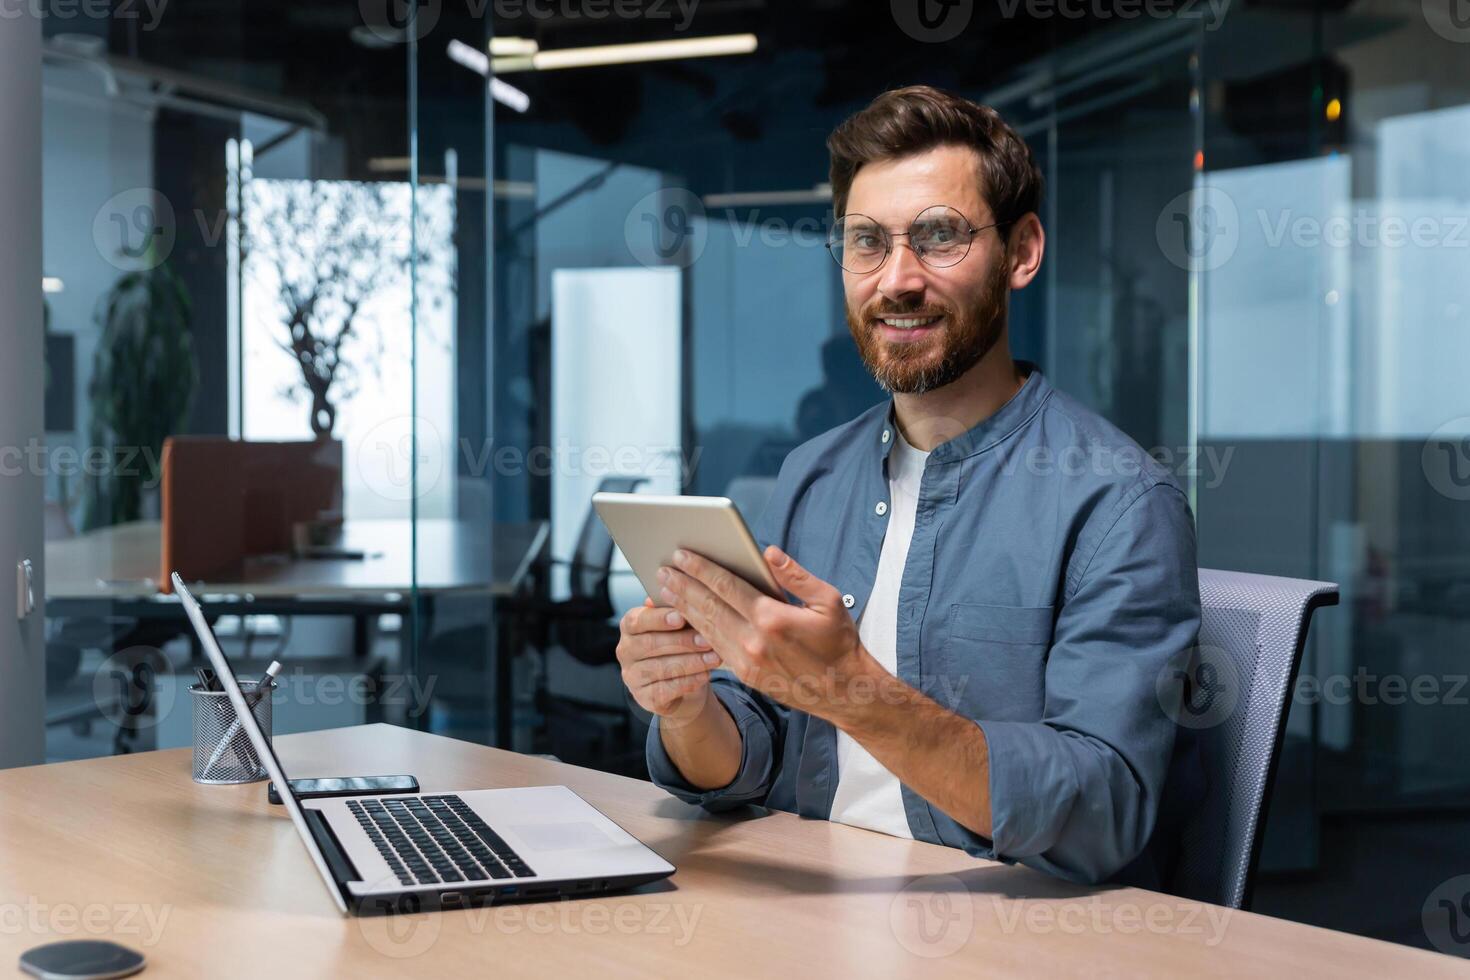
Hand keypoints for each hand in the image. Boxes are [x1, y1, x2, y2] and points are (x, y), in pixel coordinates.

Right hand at [616, 597, 722, 719]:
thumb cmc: (679, 644)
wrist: (681, 683)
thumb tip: (679, 592)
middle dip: (682, 642)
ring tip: (714, 658)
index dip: (659, 618)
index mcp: (630, 626)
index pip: (637, 620)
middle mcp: (625, 650)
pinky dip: (688, 681)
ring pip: (661, 668)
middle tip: (707, 640)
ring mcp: (632, 676)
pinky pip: (666, 690)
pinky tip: (705, 675)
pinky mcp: (644, 698)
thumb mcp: (678, 624)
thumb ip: (676, 608)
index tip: (682, 617)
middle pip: (650, 644)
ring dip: (691, 662)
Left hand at [657, 545, 871, 721]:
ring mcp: (747, 662)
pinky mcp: (745, 675)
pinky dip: (696, 631)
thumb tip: (768, 552)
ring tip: (665, 590)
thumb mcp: (828, 601)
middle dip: (682, 586)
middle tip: (661, 570)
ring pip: (706, 628)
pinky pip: (714, 648)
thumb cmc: (839, 642)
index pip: (726, 586)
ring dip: (683, 608)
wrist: (845, 692)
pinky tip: (685, 619)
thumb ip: (796, 575)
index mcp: (772, 618)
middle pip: (708, 606)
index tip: (681, 555)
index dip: (700, 568)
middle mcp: (754, 641)